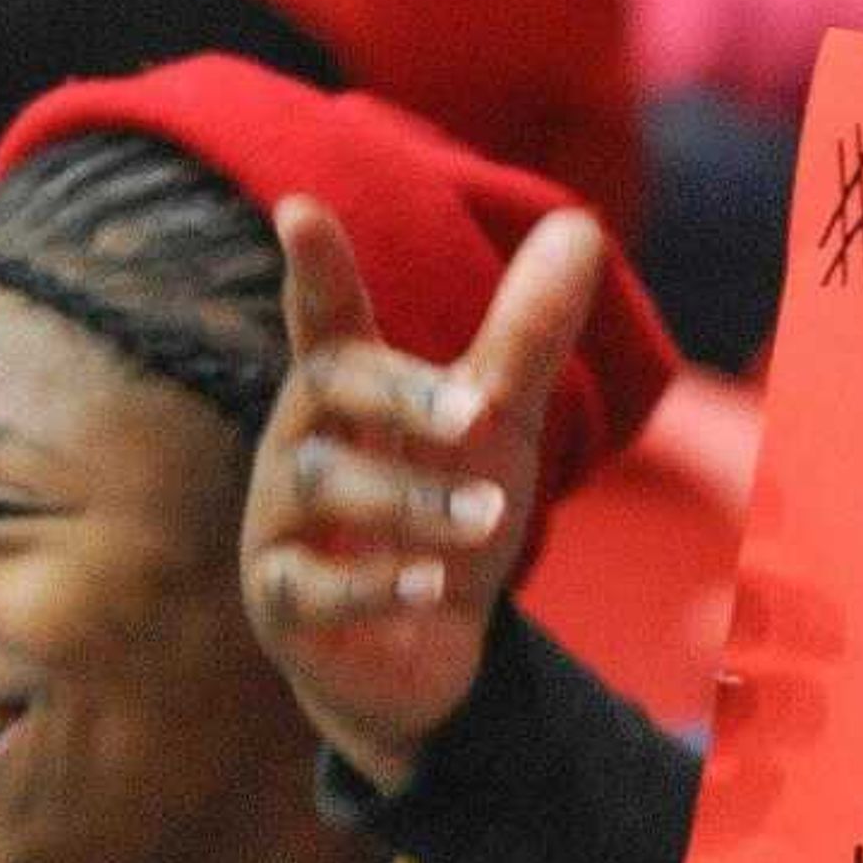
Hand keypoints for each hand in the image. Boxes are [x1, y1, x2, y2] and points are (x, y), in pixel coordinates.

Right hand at [240, 195, 607, 793]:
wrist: (420, 654)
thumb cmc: (444, 513)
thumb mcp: (497, 424)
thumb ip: (529, 334)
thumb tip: (580, 223)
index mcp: (348, 391)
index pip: (328, 317)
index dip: (316, 267)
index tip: (300, 209)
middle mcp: (302, 444)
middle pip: (328, 386)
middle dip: (401, 392)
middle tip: (478, 411)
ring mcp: (282, 525)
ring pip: (325, 484)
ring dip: (411, 497)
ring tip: (488, 515)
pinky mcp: (286, 605)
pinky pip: (311, 588)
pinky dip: (372, 585)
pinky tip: (427, 585)